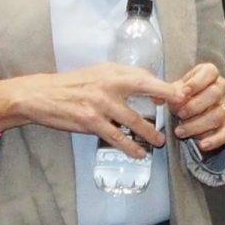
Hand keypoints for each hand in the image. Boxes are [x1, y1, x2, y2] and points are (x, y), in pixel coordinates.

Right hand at [0, 64, 178, 156]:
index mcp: (112, 71)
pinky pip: (116, 138)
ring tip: (159, 142)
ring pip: (133, 121)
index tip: (181, 95)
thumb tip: (152, 87)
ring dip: (149, 133)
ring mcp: (100, 104)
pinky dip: (130, 147)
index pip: (145, 76)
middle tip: (182, 114)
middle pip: (145, 91)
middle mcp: (108, 85)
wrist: (43, 95)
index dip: (165, 86)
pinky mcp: (91, 122)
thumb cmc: (73, 84)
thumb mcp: (98, 73)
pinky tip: (139, 153)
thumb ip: (123, 78)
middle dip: (166, 103)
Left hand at [171, 62, 224, 153]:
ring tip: (180, 131)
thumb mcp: (176, 86)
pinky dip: (214, 140)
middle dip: (194, 106)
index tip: (182, 92)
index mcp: (210, 73)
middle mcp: (222, 87)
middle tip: (179, 114)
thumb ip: (175, 90)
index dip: (196, 83)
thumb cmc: (182, 94)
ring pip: (217, 115)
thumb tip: (174, 96)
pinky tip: (202, 145)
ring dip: (197, 125)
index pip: (210, 73)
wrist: (191, 107)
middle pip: (214, 94)